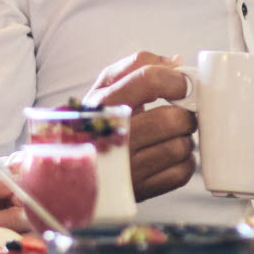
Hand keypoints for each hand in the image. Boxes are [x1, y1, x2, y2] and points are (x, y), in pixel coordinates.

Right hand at [82, 51, 198, 199]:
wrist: (70, 171)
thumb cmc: (95, 124)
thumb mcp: (105, 89)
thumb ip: (137, 66)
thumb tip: (176, 63)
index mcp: (103, 105)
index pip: (148, 80)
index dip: (174, 79)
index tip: (181, 84)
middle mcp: (115, 137)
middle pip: (172, 118)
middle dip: (183, 114)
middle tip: (177, 114)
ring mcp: (129, 168)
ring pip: (182, 146)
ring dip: (182, 139)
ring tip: (167, 136)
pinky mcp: (142, 190)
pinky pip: (182, 172)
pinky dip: (182, 163)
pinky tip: (166, 156)